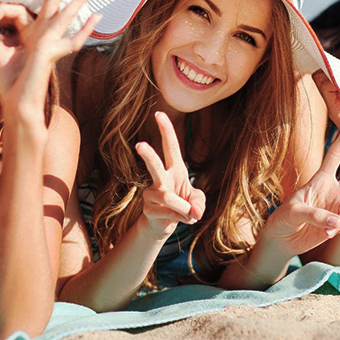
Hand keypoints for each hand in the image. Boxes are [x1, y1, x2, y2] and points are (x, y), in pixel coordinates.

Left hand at [0, 0, 100, 116]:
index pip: (21, 10)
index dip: (0, 9)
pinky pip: (70, 39)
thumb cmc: (9, 87)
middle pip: (54, 2)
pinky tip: (97, 17)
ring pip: (67, 15)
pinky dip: (85, 30)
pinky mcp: (51, 53)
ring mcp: (51, 44)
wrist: (17, 108)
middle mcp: (43, 36)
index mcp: (30, 35)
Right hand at [134, 112, 205, 238]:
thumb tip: (194, 212)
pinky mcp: (148, 209)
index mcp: (175, 169)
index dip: (166, 130)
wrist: (164, 225)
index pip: (170, 146)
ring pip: (166, 196)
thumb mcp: (198, 202)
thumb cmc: (183, 206)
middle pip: (154, 165)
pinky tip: (185, 220)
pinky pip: (168, 213)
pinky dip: (182, 218)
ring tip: (192, 215)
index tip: (158, 113)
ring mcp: (151, 193)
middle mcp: (161, 178)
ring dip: (182, 207)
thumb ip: (200, 203)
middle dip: (147, 155)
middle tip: (139, 145)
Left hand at [262, 120, 339, 256]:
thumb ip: (316, 214)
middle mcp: (332, 190)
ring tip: (327, 231)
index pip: (334, 155)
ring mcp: (336, 207)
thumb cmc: (284, 218)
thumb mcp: (295, 211)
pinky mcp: (337, 225)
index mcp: (320, 179)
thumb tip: (337, 223)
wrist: (283, 238)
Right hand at [313, 60, 339, 161]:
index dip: (337, 67)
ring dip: (326, 69)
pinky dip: (326, 79)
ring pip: (323, 82)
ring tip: (327, 58)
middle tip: (325, 52)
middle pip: (329, 78)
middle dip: (328, 65)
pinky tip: (331, 71)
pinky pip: (325, 91)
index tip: (333, 55)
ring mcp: (337, 106)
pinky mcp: (336, 112)